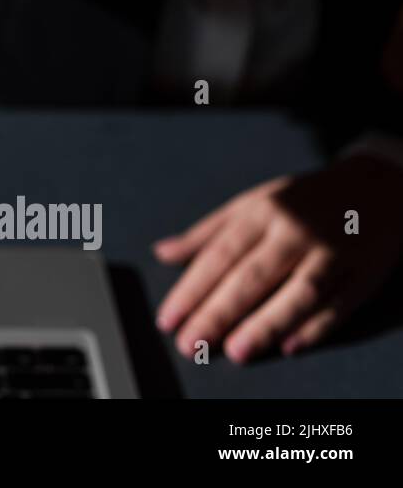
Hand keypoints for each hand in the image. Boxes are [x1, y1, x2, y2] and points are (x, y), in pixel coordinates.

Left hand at [153, 157, 402, 361]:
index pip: (219, 255)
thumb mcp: (251, 204)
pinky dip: (316, 326)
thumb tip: (162, 253)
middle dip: (219, 312)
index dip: (192, 289)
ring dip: (266, 324)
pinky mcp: (365, 271)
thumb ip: (206, 234)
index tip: (169, 318)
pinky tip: (290, 346)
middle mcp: (295, 231)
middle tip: (192, 343)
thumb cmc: (301, 201)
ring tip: (237, 351)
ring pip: (297, 292)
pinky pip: (340, 303)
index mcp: (261, 212)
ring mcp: (333, 251)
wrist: (374, 186)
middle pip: (253, 276)